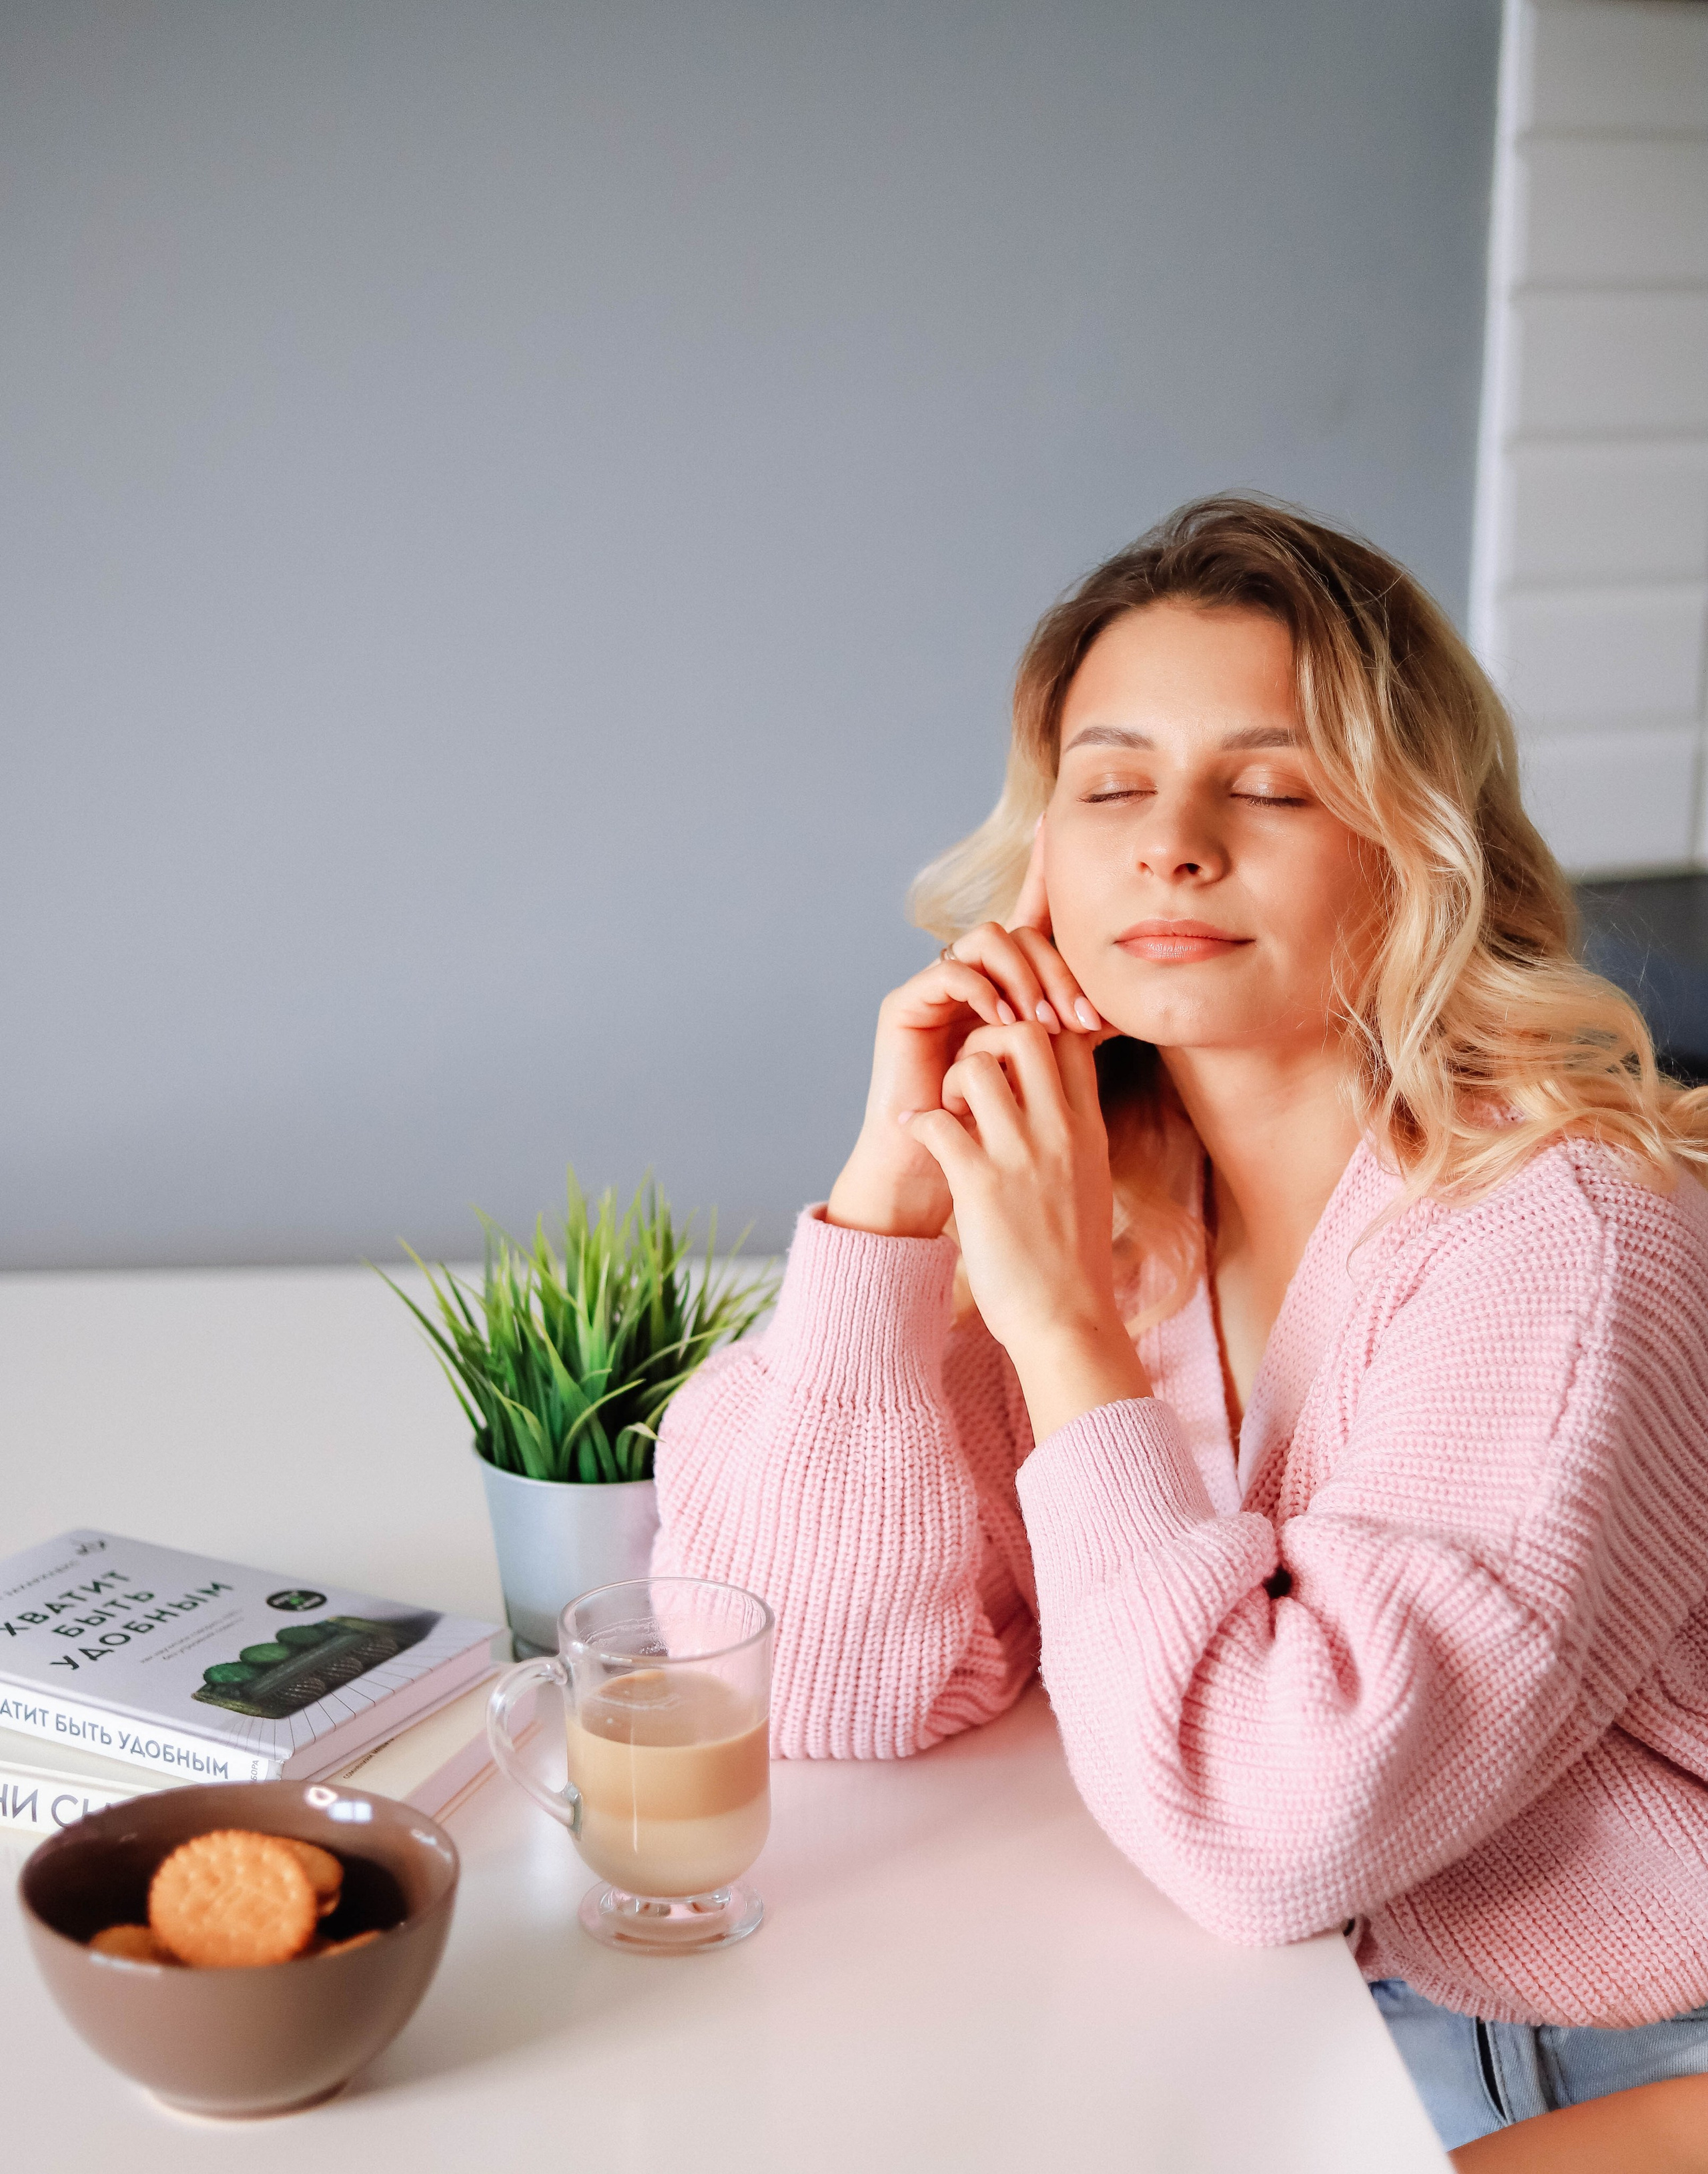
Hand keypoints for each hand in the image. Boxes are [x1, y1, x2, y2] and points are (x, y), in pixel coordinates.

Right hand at [826, 889, 1102, 1240]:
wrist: (932, 1178)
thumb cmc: (991, 1140)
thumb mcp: (1044, 1082)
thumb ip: (1072, 1042)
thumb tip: (1123, 1014)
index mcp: (1004, 996)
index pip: (1047, 949)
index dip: (1075, 972)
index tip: (1098, 1022)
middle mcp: (972, 985)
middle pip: (1023, 936)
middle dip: (1056, 974)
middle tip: (1073, 1019)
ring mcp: (938, 992)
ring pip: (989, 938)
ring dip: (1022, 976)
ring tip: (1038, 1022)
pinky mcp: (905, 1004)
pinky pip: (949, 969)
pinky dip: (982, 988)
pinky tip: (1002, 1022)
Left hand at [900, 1022, 1150, 1439]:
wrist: (1069, 1322)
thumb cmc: (1074, 1261)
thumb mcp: (1091, 1182)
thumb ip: (1075, 1137)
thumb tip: (1060, 1104)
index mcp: (1088, 1129)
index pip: (1071, 1039)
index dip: (1034, 1030)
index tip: (1007, 1061)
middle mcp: (1060, 1132)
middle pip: (1026, 1031)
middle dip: (989, 1038)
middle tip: (972, 1077)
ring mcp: (1022, 1155)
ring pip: (977, 1064)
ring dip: (951, 1077)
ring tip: (947, 1110)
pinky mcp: (981, 1184)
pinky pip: (938, 1120)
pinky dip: (919, 1119)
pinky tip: (917, 1133)